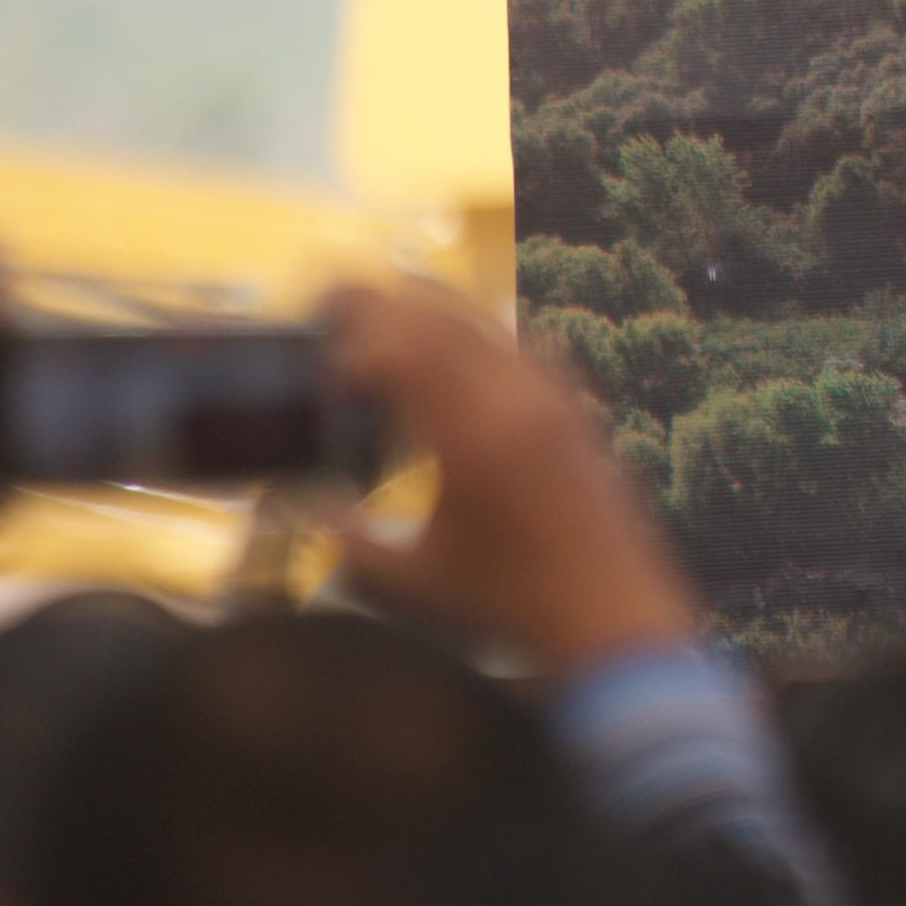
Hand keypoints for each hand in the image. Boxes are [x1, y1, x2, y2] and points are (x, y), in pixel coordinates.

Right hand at [325, 280, 701, 672]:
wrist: (609, 609)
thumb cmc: (507, 599)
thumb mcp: (415, 576)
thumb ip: (348, 537)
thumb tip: (296, 505)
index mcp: (472, 437)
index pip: (405, 355)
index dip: (357, 344)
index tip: (322, 362)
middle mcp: (517, 400)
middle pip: (443, 322)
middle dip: (384, 304)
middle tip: (334, 296)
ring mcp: (553, 398)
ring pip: (486, 325)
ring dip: (430, 309)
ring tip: (382, 307)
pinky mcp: (575, 408)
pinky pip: (522, 345)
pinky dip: (478, 330)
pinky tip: (454, 341)